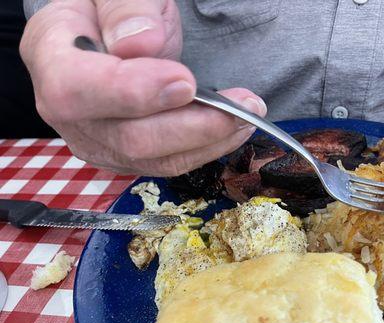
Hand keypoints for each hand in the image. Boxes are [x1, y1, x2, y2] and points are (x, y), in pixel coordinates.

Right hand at [20, 0, 266, 175]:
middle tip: (243, 105)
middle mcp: (68, 113)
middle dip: (194, 125)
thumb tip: (141, 44)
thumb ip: (125, 8)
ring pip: (157, 159)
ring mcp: (98, 141)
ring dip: (210, 140)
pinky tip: (233, 128)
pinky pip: (169, 162)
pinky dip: (207, 147)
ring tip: (248, 115)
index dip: (132, 93)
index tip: (186, 82)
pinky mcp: (127, 156)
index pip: (77, 90)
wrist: (109, 34)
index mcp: (51, 56)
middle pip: (129, 138)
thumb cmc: (112, 9)